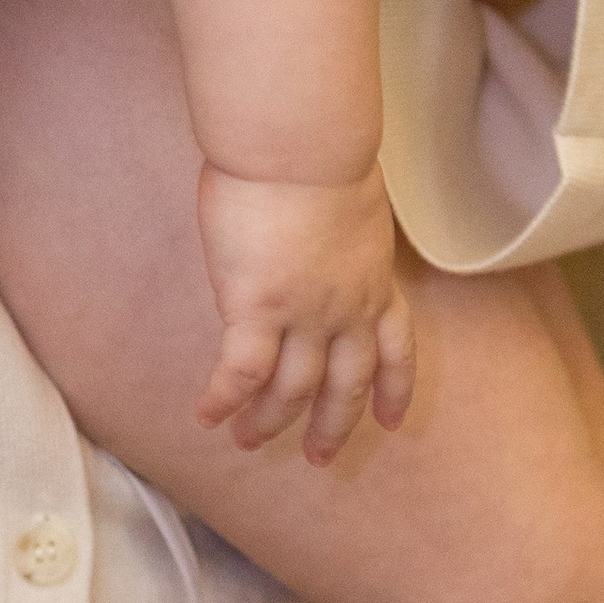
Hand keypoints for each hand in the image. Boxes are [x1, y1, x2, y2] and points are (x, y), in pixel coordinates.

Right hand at [195, 161, 416, 461]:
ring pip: (291, 389)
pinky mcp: (257, 310)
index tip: (391, 419)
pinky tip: (207, 415)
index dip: (394, 389)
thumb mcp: (352, 206)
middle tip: (318, 456)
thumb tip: (319, 240)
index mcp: (375, 280)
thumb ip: (340, 239)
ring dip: (269, 420)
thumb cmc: (321, 152)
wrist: (302, 146)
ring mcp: (304, 315)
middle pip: (346, 384)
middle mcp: (347, 309)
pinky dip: (224, 399)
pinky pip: (242, 373)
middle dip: (331, 425)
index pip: (396, 349)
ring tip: (248, 440)